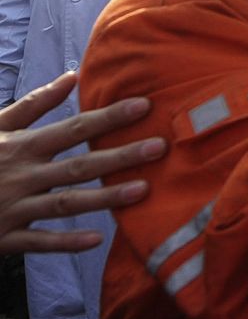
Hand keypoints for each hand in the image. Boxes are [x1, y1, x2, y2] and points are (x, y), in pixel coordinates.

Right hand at [0, 72, 164, 253]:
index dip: (108, 117)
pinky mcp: (6, 236)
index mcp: (21, 146)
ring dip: (104, 199)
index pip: (72, 129)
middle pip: (78, 165)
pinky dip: (65, 242)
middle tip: (160, 147)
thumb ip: (34, 104)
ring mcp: (15, 207)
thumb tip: (72, 76)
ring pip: (65, 203)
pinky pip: (39, 241)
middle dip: (119, 156)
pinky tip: (96, 239)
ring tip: (143, 190)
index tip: (144, 106)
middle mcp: (22, 175)